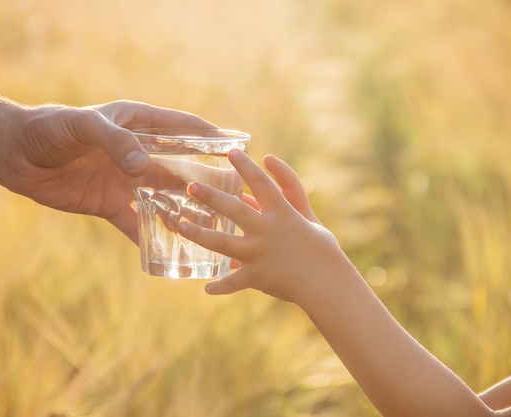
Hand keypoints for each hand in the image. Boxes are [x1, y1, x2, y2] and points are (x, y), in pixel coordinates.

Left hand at [4, 100, 214, 242]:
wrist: (17, 154)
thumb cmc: (51, 128)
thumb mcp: (83, 126)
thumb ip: (115, 141)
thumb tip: (144, 167)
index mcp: (137, 125)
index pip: (182, 127)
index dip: (209, 136)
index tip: (236, 146)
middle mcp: (137, 153)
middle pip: (179, 166)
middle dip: (204, 179)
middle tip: (232, 196)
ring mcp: (125, 180)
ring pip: (163, 197)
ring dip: (183, 210)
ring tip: (209, 226)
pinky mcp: (109, 203)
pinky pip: (134, 222)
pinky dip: (150, 236)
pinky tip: (169, 251)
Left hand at [178, 149, 345, 302]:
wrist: (329, 282)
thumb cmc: (321, 247)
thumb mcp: (307, 216)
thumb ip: (289, 191)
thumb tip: (269, 162)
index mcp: (283, 214)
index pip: (262, 183)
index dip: (246, 166)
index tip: (231, 152)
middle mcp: (267, 231)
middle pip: (234, 210)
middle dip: (211, 197)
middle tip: (191, 187)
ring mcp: (259, 255)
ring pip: (223, 243)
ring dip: (200, 235)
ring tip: (181, 226)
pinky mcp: (256, 277)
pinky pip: (232, 282)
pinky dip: (219, 286)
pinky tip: (206, 288)